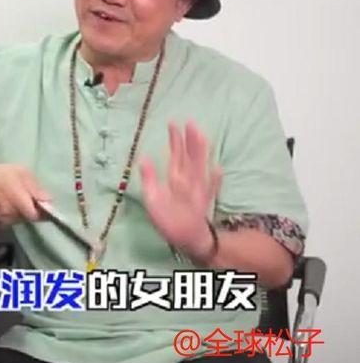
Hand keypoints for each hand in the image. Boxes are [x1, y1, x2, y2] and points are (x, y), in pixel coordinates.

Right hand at [0, 161, 51, 226]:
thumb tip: (49, 201)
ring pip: (22, 219)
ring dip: (24, 212)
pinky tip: (12, 203)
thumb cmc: (2, 174)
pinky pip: (14, 220)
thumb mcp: (22, 173)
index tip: (46, 205)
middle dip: (33, 209)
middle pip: (30, 217)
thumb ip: (36, 188)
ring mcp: (5, 219)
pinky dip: (16, 213)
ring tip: (19, 198)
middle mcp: (12, 213)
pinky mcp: (0, 221)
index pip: (37, 215)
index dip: (43, 211)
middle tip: (31, 198)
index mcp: (19, 201)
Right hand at [139, 121, 222, 261]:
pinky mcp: (208, 198)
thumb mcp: (153, 200)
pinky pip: (213, 184)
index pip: (177, 154)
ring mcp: (202, 187)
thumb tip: (143, 157)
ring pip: (203, 164)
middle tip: (190, 121)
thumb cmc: (170, 221)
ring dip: (202, 149)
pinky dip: (216, 176)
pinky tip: (219, 168)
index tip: (173, 123)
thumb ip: (149, 178)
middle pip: (192, 155)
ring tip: (201, 135)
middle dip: (191, 138)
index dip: (176, 139)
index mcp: (177, 178)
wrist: (192, 240)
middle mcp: (192, 179)